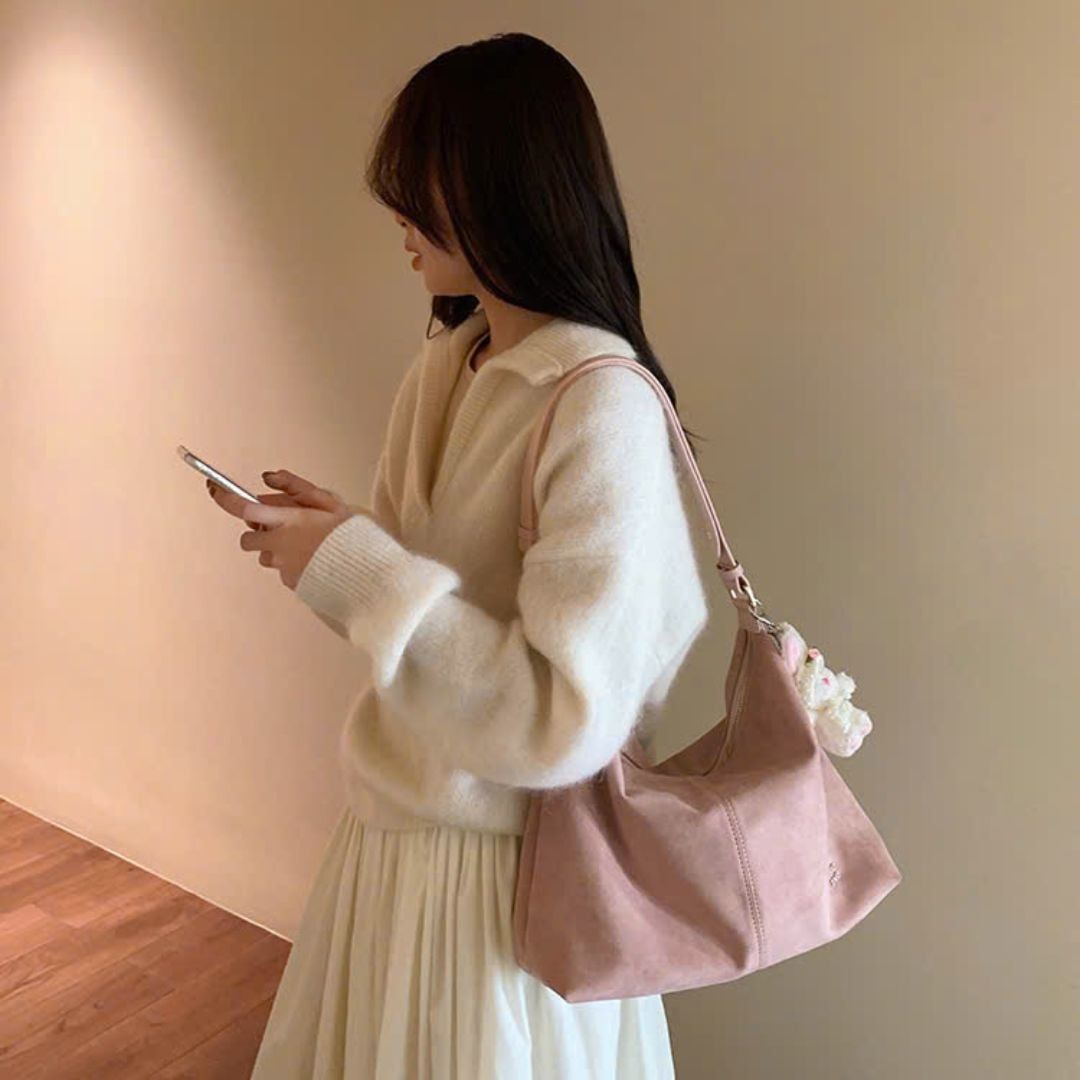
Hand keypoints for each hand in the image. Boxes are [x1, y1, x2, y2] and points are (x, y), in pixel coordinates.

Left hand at [206, 469, 353, 590]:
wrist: (367, 574)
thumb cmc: (350, 534)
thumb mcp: (328, 501)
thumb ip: (296, 487)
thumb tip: (266, 476)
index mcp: (288, 520)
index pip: (244, 508)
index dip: (223, 497)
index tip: (212, 488)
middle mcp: (280, 543)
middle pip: (248, 537)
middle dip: (259, 531)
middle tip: (284, 527)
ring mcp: (283, 566)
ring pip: (265, 556)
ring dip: (277, 549)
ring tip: (307, 547)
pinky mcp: (290, 583)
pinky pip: (282, 571)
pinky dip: (292, 564)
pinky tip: (314, 561)